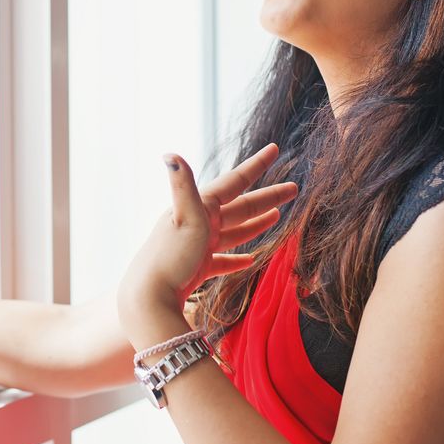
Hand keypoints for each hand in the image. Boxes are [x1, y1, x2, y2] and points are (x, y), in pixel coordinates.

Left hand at [117, 143, 296, 330]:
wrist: (149, 295)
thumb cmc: (170, 255)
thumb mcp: (183, 217)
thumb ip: (183, 185)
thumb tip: (169, 153)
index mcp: (200, 207)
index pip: (234, 181)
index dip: (256, 165)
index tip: (275, 148)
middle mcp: (198, 222)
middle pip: (240, 206)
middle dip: (267, 197)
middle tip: (293, 189)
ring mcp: (198, 246)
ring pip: (234, 232)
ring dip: (255, 224)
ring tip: (277, 216)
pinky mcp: (196, 268)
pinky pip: (223, 261)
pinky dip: (237, 259)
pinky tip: (250, 260)